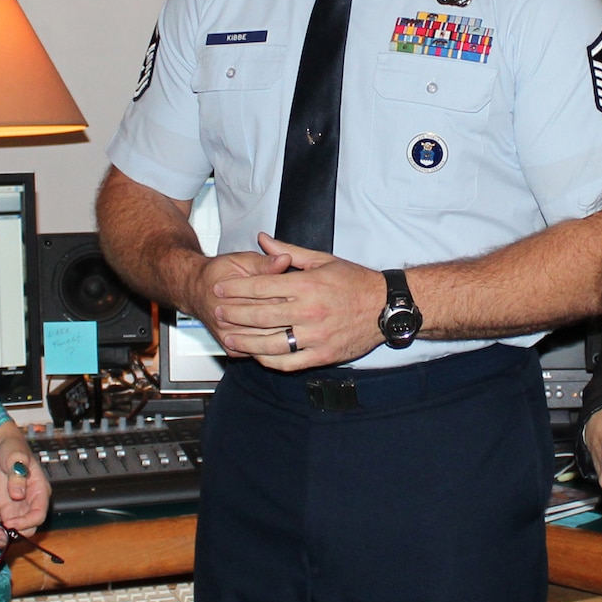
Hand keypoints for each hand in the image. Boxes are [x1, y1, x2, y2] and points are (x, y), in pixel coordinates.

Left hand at [0, 422, 49, 544]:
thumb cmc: (11, 447)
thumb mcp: (15, 457)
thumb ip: (17, 474)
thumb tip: (18, 494)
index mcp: (40, 491)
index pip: (38, 514)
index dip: (26, 522)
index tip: (9, 523)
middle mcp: (31, 504)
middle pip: (28, 528)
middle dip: (14, 535)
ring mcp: (18, 509)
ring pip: (16, 532)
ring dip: (4, 538)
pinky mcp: (5, 510)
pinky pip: (4, 528)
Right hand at [180, 248, 292, 349]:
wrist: (193, 291)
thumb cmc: (217, 274)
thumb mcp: (240, 261)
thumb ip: (264, 262)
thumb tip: (285, 259)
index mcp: (233, 294)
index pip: (271, 300)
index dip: (291, 298)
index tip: (304, 296)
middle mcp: (228, 318)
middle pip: (270, 322)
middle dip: (290, 317)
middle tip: (303, 312)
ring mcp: (229, 336)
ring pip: (266, 342)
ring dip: (284, 335)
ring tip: (297, 326)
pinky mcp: (231, 349)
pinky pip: (258, 354)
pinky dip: (272, 348)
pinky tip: (283, 339)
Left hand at [210, 235, 386, 370]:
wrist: (386, 307)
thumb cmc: (355, 281)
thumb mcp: (322, 260)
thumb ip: (289, 252)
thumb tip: (262, 239)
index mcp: (307, 285)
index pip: (261, 287)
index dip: (236, 289)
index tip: (219, 289)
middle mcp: (310, 311)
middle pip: (260, 315)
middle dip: (233, 314)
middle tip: (216, 314)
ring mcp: (316, 336)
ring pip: (271, 342)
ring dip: (246, 342)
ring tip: (229, 339)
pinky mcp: (323, 355)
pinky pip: (289, 362)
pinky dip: (269, 360)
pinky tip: (257, 356)